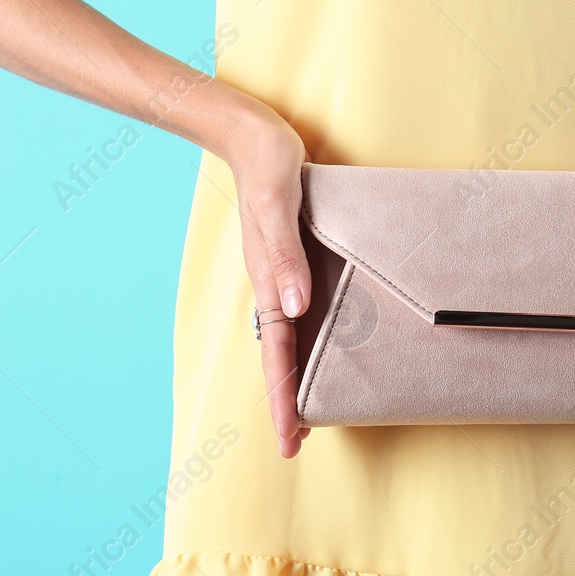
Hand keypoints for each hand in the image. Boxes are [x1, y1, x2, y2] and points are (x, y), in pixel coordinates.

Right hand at [225, 114, 312, 458]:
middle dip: (286, 399)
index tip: (289, 440)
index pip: (276, 352)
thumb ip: (284, 253)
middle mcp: (275, 282)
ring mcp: (283, 271)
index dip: (283, 398)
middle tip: (297, 443)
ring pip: (289, 334)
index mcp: (268, 278)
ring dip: (296, 371)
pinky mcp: (294, 256)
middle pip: (280, 353)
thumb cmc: (267, 163)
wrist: (252, 132)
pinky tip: (323, 341)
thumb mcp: (278, 202)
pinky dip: (308, 335)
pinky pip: (300, 307)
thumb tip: (294, 308)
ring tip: (310, 407)